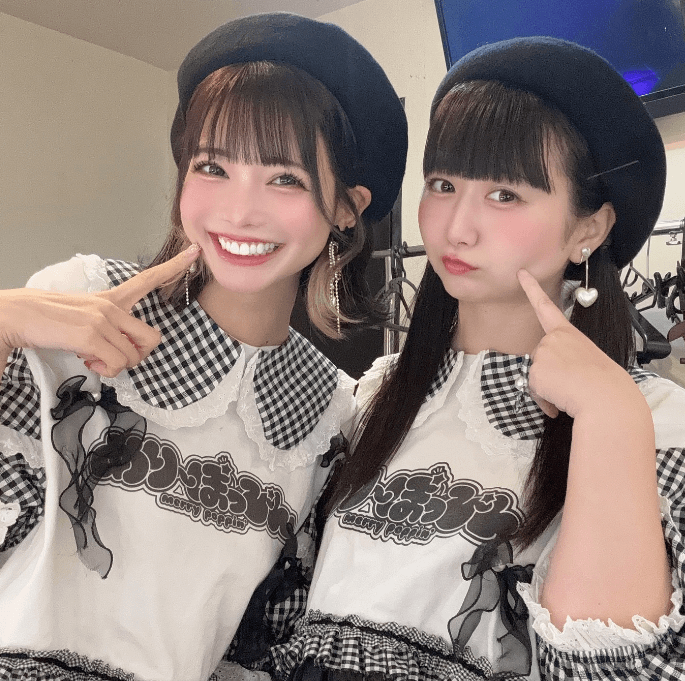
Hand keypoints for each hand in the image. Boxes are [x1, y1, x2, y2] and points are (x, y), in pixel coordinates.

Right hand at [0, 245, 200, 377]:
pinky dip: (106, 371)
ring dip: (115, 366)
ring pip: (132, 357)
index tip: (195, 252)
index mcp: (112, 299)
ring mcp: (102, 320)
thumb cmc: (52, 320)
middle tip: (115, 356)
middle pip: (152, 338)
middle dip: (138, 355)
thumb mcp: (86, 316)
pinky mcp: (91, 336)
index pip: (148, 279)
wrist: (18, 315)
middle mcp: (112, 307)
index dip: (175, 267)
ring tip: (92, 357)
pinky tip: (87, 360)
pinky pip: (117, 364)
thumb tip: (123, 351)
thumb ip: (110, 327)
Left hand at [517, 269, 636, 419]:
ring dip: (548, 388)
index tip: (521, 273)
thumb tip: (549, 377)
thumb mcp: (585, 360)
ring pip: (536, 376)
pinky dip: (545, 399)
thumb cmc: (603, 382)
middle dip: (549, 373)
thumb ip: (564, 359)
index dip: (531, 289)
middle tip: (572, 382)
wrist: (606, 397)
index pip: (546, 307)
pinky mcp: (535, 372)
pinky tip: (560, 399)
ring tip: (569, 390)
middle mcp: (552, 339)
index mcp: (567, 333)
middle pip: (539, 358)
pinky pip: (534, 390)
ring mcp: (542, 354)